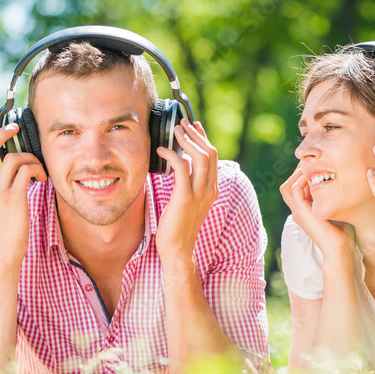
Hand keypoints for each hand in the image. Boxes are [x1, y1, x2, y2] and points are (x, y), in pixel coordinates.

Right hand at [0, 118, 46, 267]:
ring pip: (14, 158)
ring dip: (31, 159)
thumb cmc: (0, 230)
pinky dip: (38, 170)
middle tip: (16, 128)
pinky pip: (27, 171)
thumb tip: (5, 169)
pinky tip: (42, 180)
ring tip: (39, 171)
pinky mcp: (13, 198)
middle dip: (3, 133)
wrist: (1, 252)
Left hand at [155, 118, 218, 265]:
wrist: (178, 250)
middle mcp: (210, 189)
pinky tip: (161, 151)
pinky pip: (181, 168)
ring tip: (174, 131)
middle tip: (182, 123)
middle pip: (210, 152)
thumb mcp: (187, 202)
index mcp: (212, 189)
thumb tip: (180, 163)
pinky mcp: (185, 198)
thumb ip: (188, 184)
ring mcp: (200, 194)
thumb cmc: (177, 227)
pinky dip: (171, 155)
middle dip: (195, 134)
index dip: (203, 139)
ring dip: (186, 140)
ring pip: (200, 157)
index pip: (213, 157)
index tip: (193, 127)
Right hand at [279, 165, 353, 259]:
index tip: (316, 167)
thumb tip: (342, 184)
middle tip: (310, 164)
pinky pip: (295, 190)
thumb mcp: (336, 212)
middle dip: (297, 173)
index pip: (295, 189)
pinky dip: (302, 180)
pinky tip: (315, 176)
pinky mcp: (302, 213)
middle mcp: (297, 212)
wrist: (340, 250)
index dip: (302, 177)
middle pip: (287, 187)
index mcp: (303, 212)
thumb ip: (332, 200)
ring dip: (298, 175)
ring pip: (287, 187)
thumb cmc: (342, 234)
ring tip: (311, 167)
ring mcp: (298, 213)